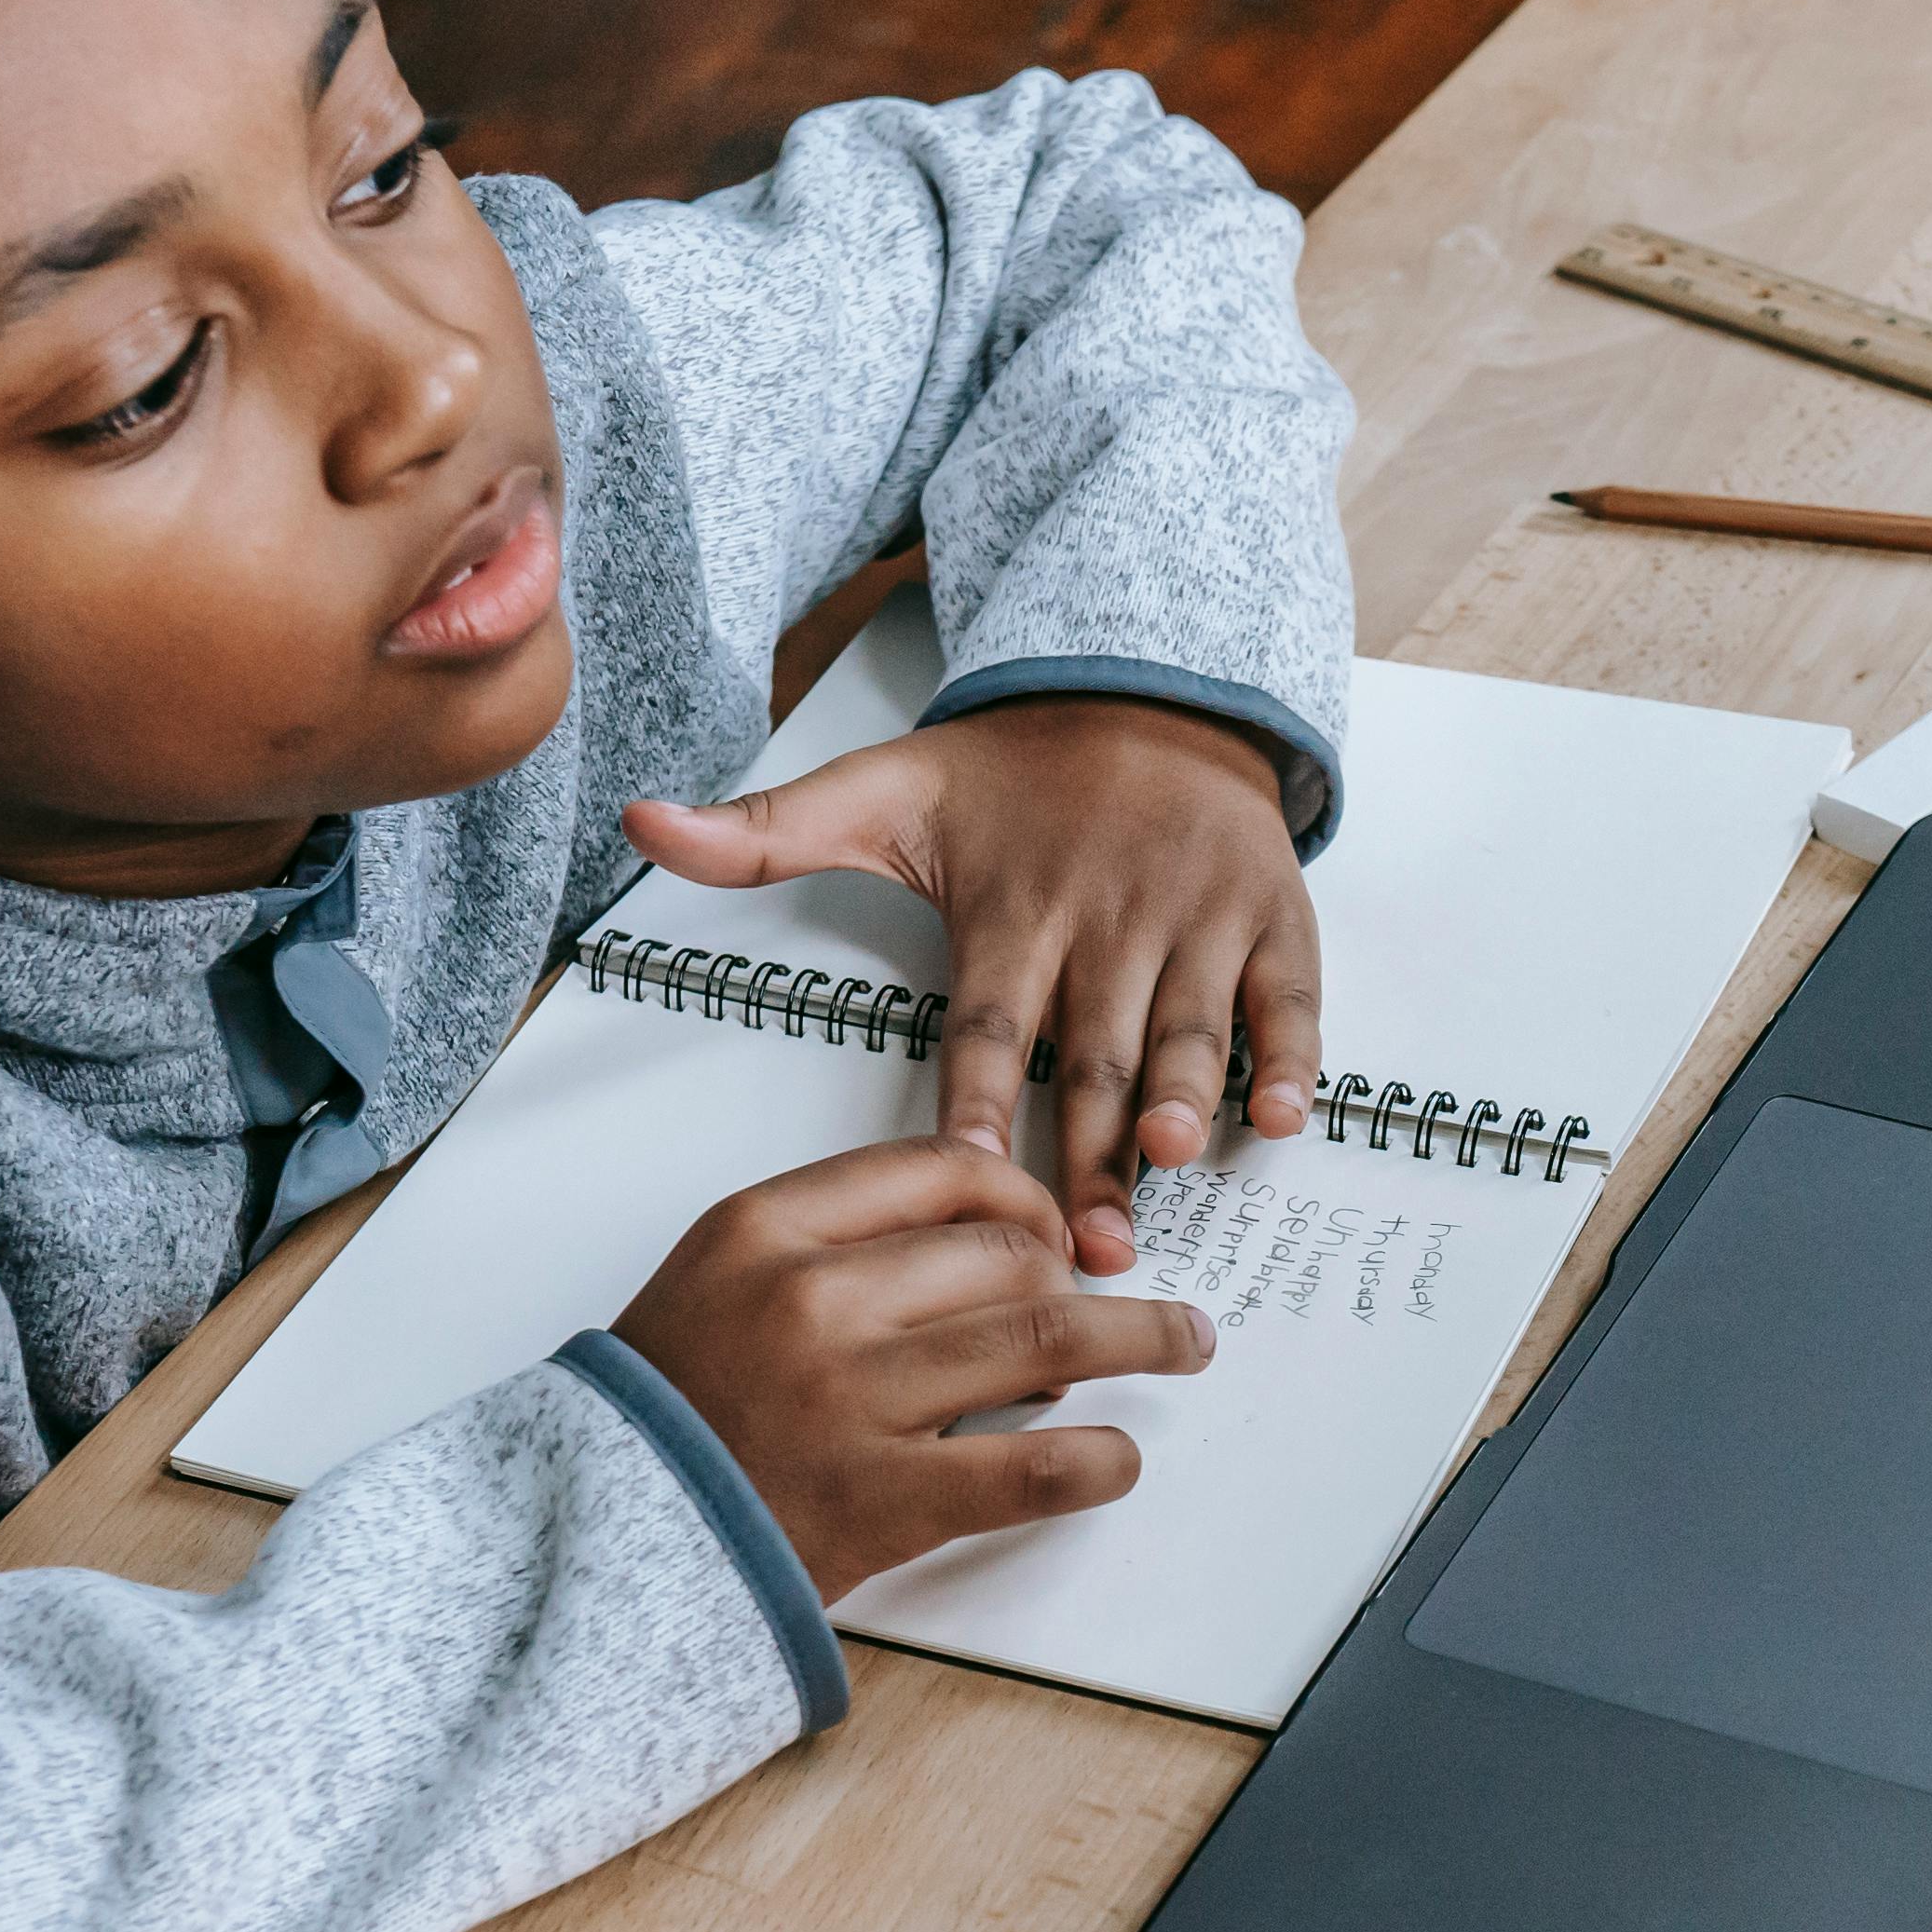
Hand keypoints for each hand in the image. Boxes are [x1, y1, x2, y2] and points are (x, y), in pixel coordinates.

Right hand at [611, 1136, 1214, 1599]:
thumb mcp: (724, 1278)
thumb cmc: (673, 1411)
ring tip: (1180, 1344)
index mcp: (766, 1229)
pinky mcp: (882, 1501)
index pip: (940, 1170)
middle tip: (1100, 1311)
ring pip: (1042, 1336)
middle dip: (1073, 1277)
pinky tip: (1118, 1458)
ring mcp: (848, 1401)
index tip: (1052, 1227)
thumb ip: (836, 1239)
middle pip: (1003, 1251)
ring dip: (1136, 1337)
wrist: (600, 1537)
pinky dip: (1098, 1460)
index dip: (1023, 1194)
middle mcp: (809, 1300)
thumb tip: (991, 1236)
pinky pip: (1030, 1468)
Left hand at [624, 692, 1318, 1273]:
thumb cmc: (1011, 776)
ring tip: (1172, 1160)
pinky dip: (1290, 1053)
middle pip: (1092, 1051)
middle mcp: (1106, 915)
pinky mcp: (1269, 913)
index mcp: (1012, 906)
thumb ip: (766, 833)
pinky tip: (1284, 1116)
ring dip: (1184, 1095)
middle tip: (1085, 1240)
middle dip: (1091, 1147)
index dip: (977, 1102)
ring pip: (1188, 1025)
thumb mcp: (882, 789)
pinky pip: (1287, 994)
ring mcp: (1195, 915)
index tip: (963, 1175)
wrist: (1145, 691)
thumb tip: (641, 824)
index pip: (986, 1022)